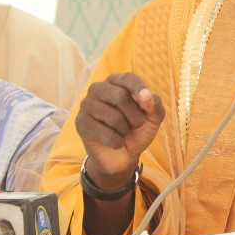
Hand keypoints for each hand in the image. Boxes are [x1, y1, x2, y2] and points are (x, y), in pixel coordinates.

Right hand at [75, 73, 164, 190]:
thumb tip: (147, 94)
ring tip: (124, 133)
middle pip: (120, 97)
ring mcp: (86, 104)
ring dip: (125, 130)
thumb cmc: (137, 130)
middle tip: (138, 125)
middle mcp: (98, 88)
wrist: (122, 156)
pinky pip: (103, 132)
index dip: (139, 88)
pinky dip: (116, 141)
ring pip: (113, 116)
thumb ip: (154, 105)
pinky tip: (116, 143)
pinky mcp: (80, 122)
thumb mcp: (153, 117)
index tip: (147, 98)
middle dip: (135, 116)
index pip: (128, 78)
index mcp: (116, 82)